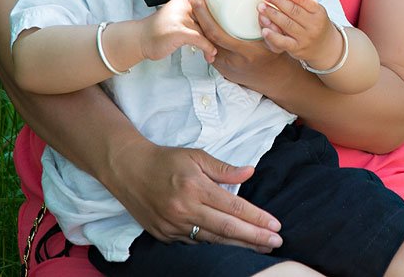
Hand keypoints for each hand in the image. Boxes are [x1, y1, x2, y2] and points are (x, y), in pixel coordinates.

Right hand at [107, 140, 282, 250]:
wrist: (127, 170)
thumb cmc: (165, 160)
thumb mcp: (196, 156)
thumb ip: (224, 169)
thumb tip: (250, 172)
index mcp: (195, 188)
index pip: (234, 207)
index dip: (257, 218)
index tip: (276, 225)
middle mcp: (184, 210)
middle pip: (227, 228)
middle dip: (255, 237)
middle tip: (276, 242)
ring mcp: (173, 226)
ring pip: (213, 240)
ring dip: (239, 245)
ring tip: (261, 247)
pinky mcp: (165, 235)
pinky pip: (196, 242)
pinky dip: (215, 244)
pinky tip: (232, 245)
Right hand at [139, 0, 217, 62]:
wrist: (137, 40)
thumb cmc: (157, 33)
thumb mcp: (175, 20)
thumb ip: (191, 19)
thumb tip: (212, 26)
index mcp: (183, 2)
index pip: (206, 11)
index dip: (215, 24)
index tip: (222, 35)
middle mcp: (182, 6)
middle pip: (207, 20)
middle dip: (215, 35)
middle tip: (221, 46)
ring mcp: (179, 18)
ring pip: (205, 30)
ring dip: (211, 44)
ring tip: (213, 54)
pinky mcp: (178, 30)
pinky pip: (199, 38)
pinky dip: (207, 47)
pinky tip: (209, 54)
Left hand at [189, 0, 287, 88]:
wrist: (274, 80)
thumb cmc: (278, 57)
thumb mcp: (280, 38)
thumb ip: (278, 14)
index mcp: (246, 52)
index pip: (216, 32)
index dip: (203, 12)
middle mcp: (231, 59)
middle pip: (204, 34)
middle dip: (196, 10)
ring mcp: (224, 65)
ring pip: (203, 41)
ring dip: (197, 21)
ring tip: (196, 0)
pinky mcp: (220, 67)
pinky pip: (207, 47)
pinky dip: (203, 32)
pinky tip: (201, 18)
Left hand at [260, 0, 341, 69]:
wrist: (326, 48)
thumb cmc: (315, 23)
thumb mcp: (312, 9)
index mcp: (318, 11)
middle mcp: (314, 24)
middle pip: (294, 11)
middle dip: (278, 1)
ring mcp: (306, 38)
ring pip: (287, 25)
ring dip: (272, 15)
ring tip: (261, 7)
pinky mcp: (297, 49)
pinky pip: (284, 42)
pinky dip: (273, 36)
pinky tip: (264, 29)